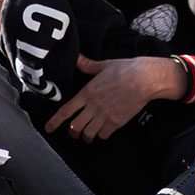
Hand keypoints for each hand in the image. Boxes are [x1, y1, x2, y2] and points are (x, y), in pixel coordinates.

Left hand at [45, 56, 185, 141]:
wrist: (146, 78)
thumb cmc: (126, 69)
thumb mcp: (104, 65)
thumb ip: (88, 65)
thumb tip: (77, 58)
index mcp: (87, 92)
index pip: (66, 110)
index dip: (55, 121)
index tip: (49, 128)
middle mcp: (94, 106)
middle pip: (75, 127)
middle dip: (72, 132)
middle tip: (74, 132)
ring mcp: (105, 115)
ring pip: (88, 134)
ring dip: (87, 136)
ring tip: (88, 135)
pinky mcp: (117, 122)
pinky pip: (103, 134)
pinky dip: (101, 135)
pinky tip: (103, 131)